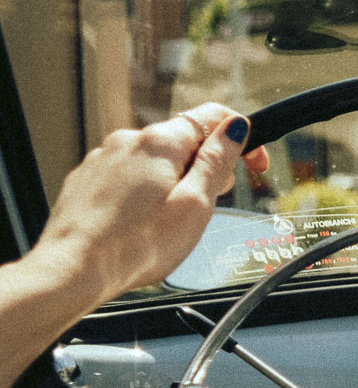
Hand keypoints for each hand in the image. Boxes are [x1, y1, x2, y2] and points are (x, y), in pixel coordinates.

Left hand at [30, 103, 268, 300]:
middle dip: (206, 165)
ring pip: (155, 159)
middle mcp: (128, 141)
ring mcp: (103, 158)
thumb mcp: (195, 205)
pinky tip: (143, 222)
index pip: (213, 117)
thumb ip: (217, 162)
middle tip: (211, 203)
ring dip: (175, 179)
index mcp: (160, 143)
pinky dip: (145, 190)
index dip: (242, 138)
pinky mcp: (87, 179)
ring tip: (172, 221)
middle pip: (184, 139)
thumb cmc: (136, 246)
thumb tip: (236, 128)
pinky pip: (128, 175)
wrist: (73, 270)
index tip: (254, 164)